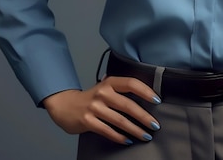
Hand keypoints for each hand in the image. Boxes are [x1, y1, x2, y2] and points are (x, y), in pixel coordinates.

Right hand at [42, 76, 160, 144]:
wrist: (65, 105)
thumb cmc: (91, 97)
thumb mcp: (105, 88)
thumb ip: (121, 90)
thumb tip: (146, 96)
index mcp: (109, 82)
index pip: (131, 83)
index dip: (145, 91)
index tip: (157, 100)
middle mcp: (102, 93)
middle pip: (128, 105)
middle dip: (144, 117)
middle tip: (154, 125)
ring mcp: (95, 107)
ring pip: (120, 120)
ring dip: (135, 130)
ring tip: (145, 135)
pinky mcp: (88, 121)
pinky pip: (107, 131)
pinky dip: (119, 137)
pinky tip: (127, 140)